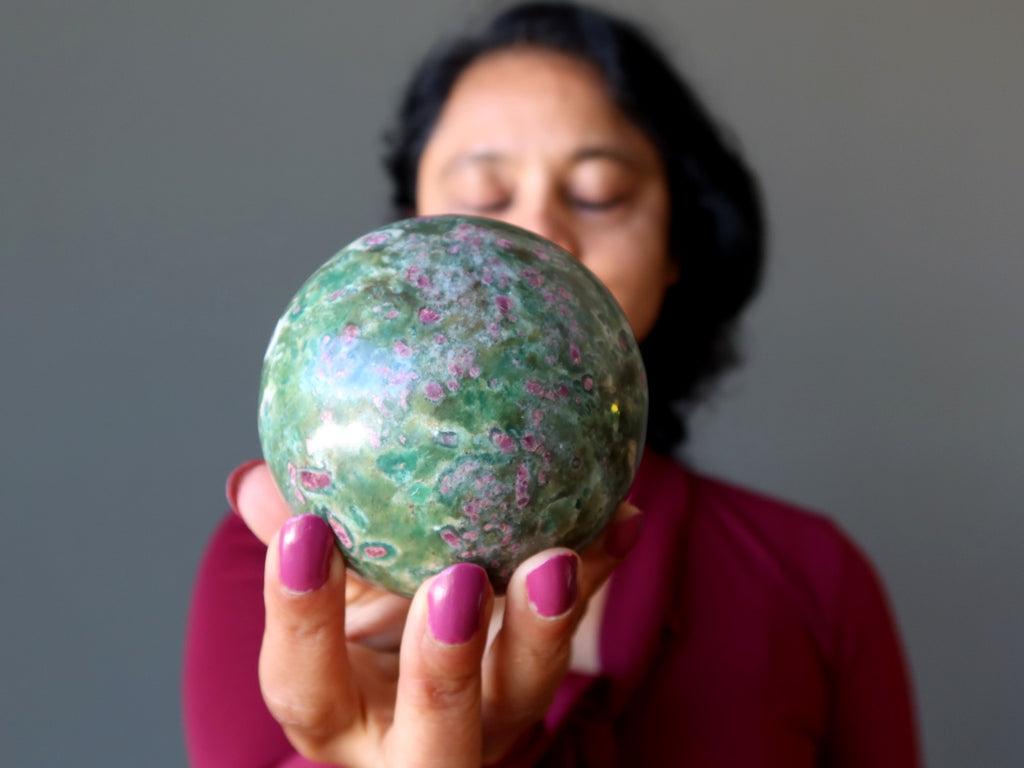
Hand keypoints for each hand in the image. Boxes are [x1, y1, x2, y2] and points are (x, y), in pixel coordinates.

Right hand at [230, 461, 641, 766]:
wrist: (433, 667)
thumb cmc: (363, 628)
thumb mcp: (327, 591)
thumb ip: (293, 540)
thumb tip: (253, 480)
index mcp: (340, 715)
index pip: (307, 686)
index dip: (302, 616)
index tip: (306, 532)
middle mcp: (418, 740)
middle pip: (435, 740)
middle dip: (442, 672)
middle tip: (455, 583)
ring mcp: (494, 720)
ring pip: (524, 697)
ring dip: (541, 629)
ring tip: (555, 559)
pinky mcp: (545, 677)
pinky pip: (583, 629)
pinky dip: (599, 572)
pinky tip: (619, 519)